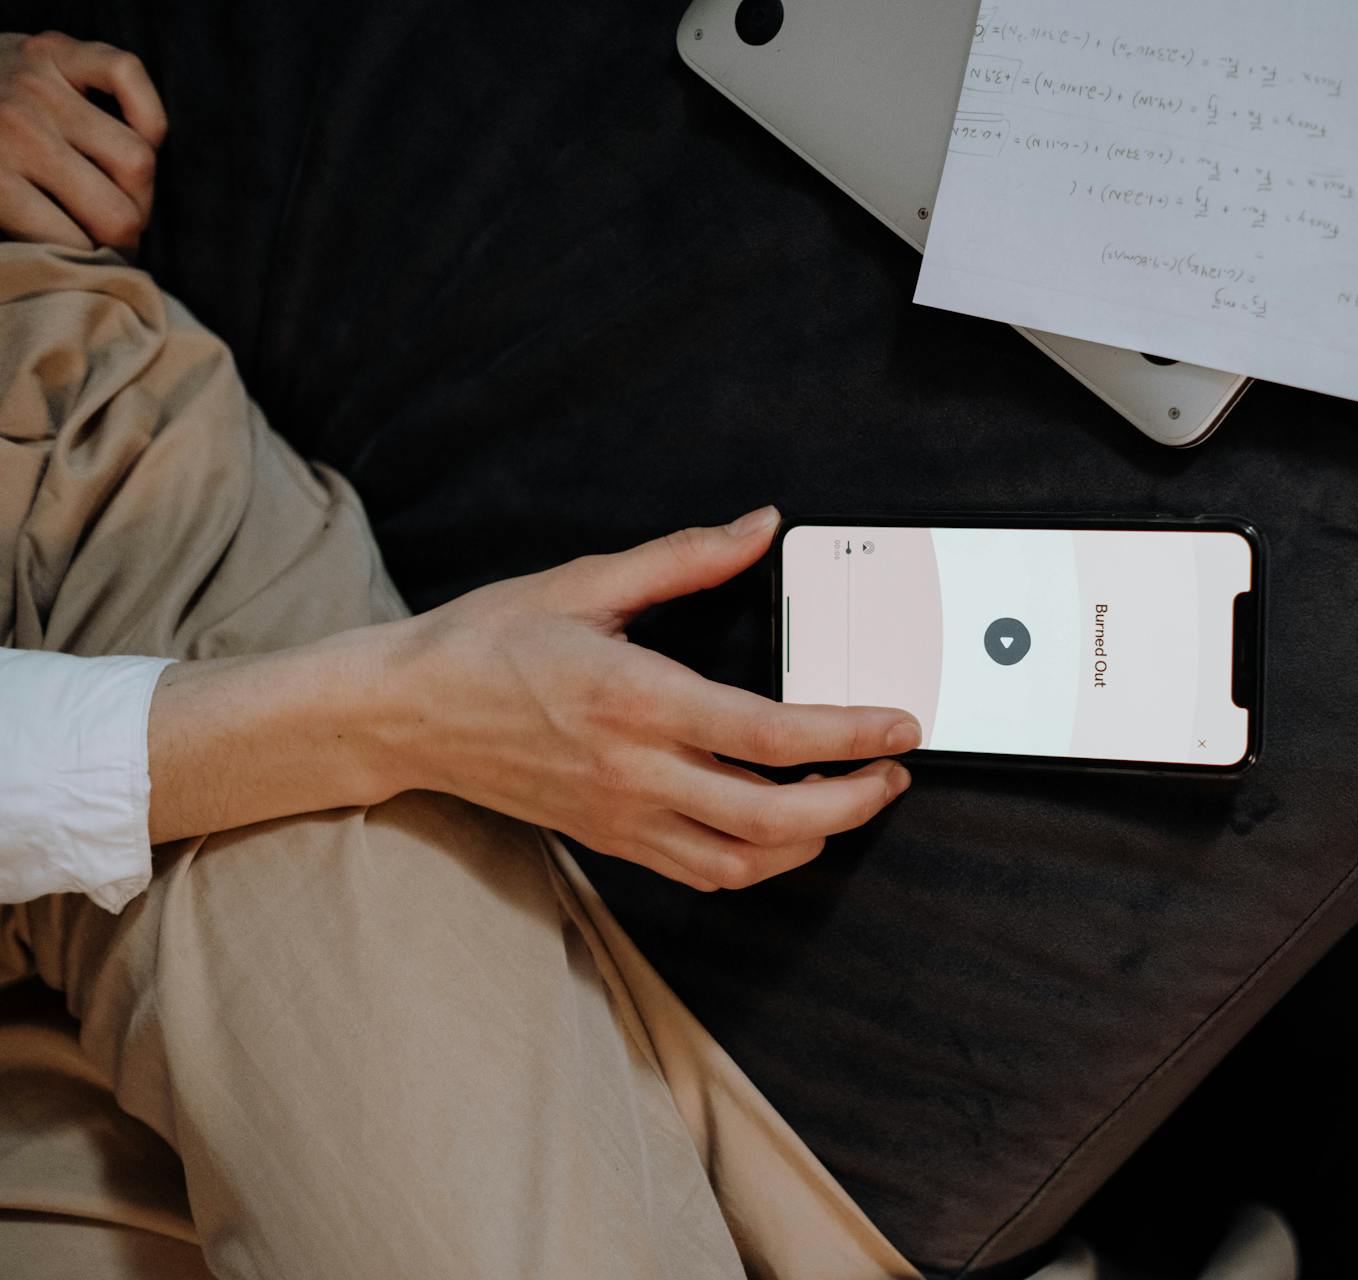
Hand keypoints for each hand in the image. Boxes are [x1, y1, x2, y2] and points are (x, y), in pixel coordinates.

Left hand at [0, 31, 166, 251]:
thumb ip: (23, 230)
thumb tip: (87, 267)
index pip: (80, 245)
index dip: (97, 261)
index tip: (99, 260)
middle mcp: (19, 129)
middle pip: (120, 212)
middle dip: (128, 232)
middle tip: (117, 231)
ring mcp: (39, 84)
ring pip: (139, 157)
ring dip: (140, 184)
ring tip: (124, 189)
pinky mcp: (57, 48)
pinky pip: (128, 75)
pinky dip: (144, 109)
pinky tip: (138, 133)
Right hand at [387, 505, 917, 889]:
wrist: (405, 713)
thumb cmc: (487, 643)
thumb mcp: (585, 583)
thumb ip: (685, 558)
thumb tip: (760, 527)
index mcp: (633, 698)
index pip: (766, 733)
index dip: (847, 735)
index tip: (898, 725)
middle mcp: (632, 769)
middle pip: (770, 816)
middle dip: (852, 802)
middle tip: (893, 773)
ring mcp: (621, 816)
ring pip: (742, 860)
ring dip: (813, 840)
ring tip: (850, 798)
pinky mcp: (610, 840)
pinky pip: (702, 873)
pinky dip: (760, 860)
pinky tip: (784, 826)